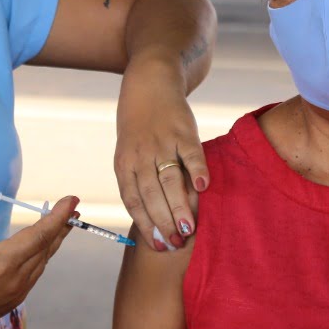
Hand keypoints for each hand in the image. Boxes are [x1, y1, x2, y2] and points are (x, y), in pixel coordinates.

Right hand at [0, 173, 75, 328]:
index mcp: (2, 262)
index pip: (40, 234)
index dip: (58, 215)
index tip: (72, 200)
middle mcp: (14, 281)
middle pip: (46, 248)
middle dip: (61, 226)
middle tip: (73, 208)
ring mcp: (15, 295)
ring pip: (42, 264)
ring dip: (52, 243)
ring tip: (61, 225)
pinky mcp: (11, 304)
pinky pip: (34, 276)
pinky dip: (40, 258)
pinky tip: (39, 249)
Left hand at [115, 58, 207, 251]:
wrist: (149, 82)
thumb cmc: (141, 127)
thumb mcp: (130, 152)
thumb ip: (141, 181)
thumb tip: (158, 220)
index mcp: (124, 163)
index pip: (132, 199)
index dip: (145, 224)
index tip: (158, 246)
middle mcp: (140, 154)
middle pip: (150, 194)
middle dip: (162, 221)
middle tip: (176, 243)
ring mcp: (161, 142)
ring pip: (169, 179)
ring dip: (179, 206)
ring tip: (189, 228)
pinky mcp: (182, 130)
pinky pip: (191, 154)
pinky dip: (197, 171)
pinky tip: (204, 188)